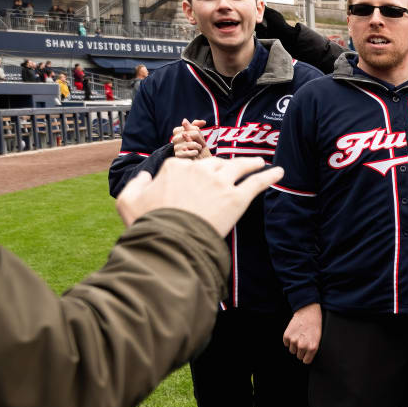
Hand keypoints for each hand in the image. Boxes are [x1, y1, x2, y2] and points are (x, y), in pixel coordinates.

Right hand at [115, 157, 283, 235]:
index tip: (199, 177)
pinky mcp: (236, 199)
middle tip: (234, 169)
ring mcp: (219, 183)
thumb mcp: (128, 202)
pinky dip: (269, 176)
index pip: (189, 164)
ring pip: (239, 166)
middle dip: (224, 166)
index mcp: (175, 168)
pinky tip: (279, 172)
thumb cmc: (147, 225)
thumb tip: (146, 177)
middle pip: (215, 164)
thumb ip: (136, 185)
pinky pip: (257, 182)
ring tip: (259, 162)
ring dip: (251, 163)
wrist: (169, 244)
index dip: (195, 172)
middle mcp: (199, 170)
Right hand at [171, 118, 210, 159]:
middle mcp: (175, 138)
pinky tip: (195, 153)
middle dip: (201, 140)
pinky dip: (196, 153)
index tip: (199, 138)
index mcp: (177, 130)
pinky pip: (192, 152)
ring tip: (198, 149)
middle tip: (201, 145)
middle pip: (195, 134)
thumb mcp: (194, 134)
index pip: (195, 128)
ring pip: (194, 144)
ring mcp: (176, 147)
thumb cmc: (192, 143)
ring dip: (199, 147)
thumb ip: (196, 126)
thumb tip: (204, 122)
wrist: (189, 157)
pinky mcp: (178, 155)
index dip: (200, 134)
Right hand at [283, 303, 321, 363]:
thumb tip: (307, 357)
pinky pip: (286, 344)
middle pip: (298, 356)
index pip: (306, 361)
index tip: (307, 353)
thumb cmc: (315, 324)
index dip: (306, 357)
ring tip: (300, 336)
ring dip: (294, 345)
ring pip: (292, 350)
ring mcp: (294, 341)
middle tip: (304, 341)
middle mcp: (303, 346)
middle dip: (301, 350)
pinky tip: (295, 333)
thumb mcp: (318, 338)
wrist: (308, 311)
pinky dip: (289, 340)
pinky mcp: (286, 336)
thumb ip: (313, 349)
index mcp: (312, 347)